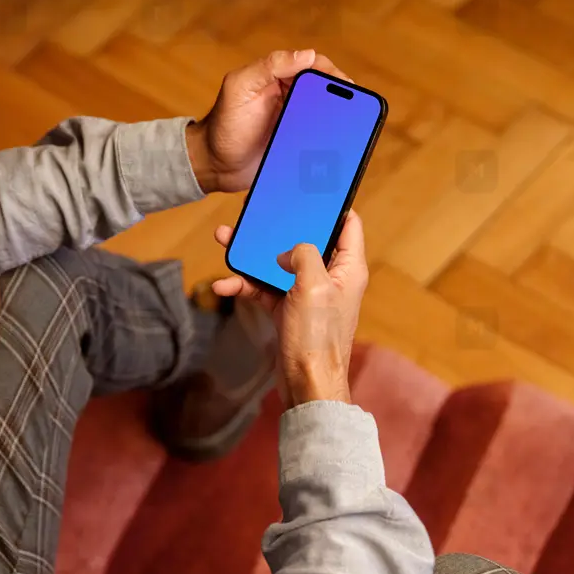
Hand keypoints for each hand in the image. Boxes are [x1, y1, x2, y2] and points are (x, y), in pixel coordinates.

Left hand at [186, 49, 351, 193]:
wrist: (214, 166)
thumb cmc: (223, 125)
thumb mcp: (240, 88)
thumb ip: (269, 66)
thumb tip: (307, 54)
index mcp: (278, 77)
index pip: (313, 67)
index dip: (332, 74)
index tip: (346, 86)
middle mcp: (289, 96)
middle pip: (325, 92)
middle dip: (341, 99)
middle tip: (356, 111)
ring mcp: (294, 121)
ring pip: (326, 116)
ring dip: (338, 121)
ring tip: (351, 130)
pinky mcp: (296, 144)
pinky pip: (318, 140)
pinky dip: (330, 143)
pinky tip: (339, 149)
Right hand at [210, 211, 368, 408]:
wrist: (306, 385)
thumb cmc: (318, 339)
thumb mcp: (313, 286)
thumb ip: (303, 255)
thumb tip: (288, 251)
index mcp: (348, 268)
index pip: (348, 224)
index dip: (333, 204)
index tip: (313, 188)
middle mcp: (330, 278)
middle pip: (305, 240)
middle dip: (278, 227)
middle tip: (257, 212)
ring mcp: (308, 294)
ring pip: (278, 263)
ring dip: (252, 255)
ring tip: (225, 241)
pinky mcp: (288, 310)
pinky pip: (264, 289)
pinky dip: (245, 285)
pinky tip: (225, 285)